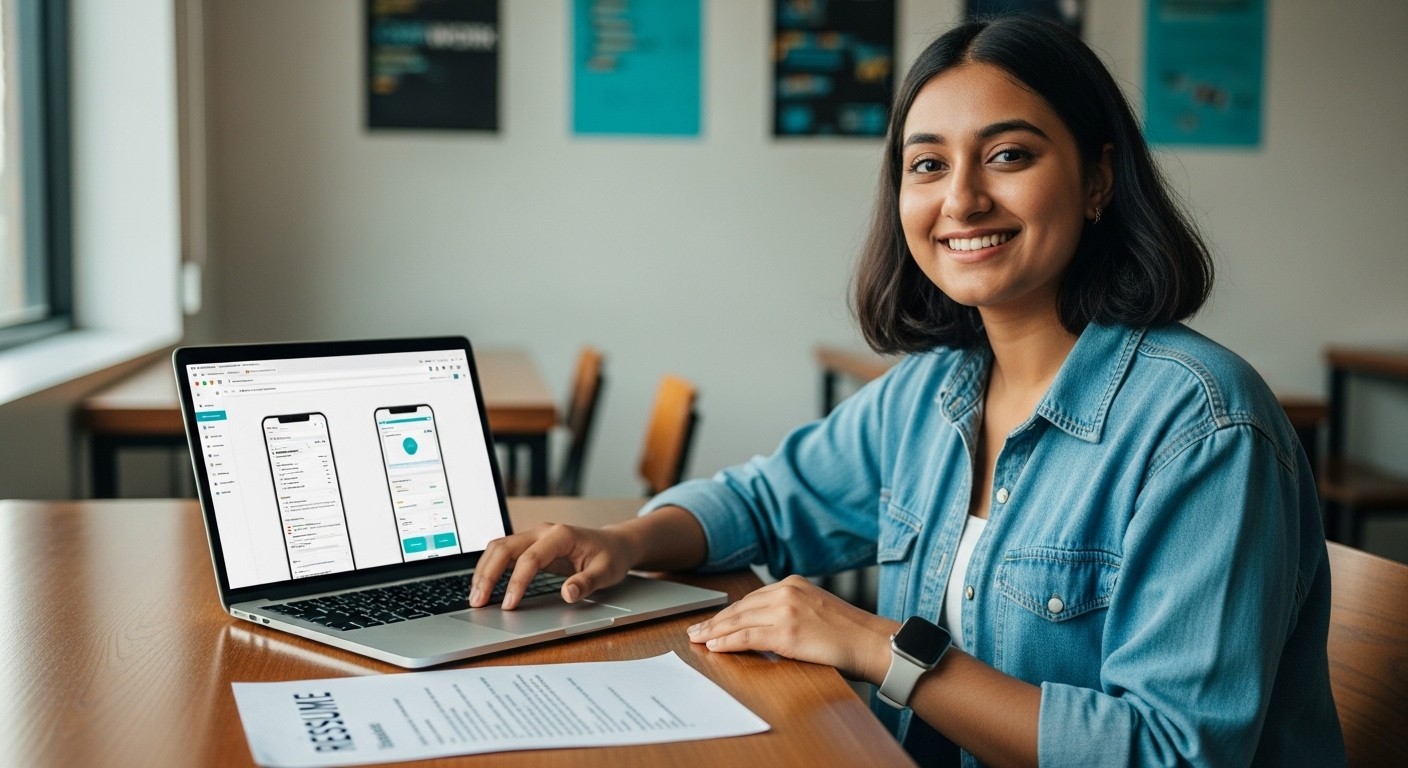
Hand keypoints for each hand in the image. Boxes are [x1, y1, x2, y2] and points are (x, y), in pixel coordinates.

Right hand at [468, 522, 637, 609]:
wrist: (614, 544)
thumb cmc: (611, 557)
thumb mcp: (607, 572)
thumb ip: (587, 583)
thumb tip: (568, 593)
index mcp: (561, 535)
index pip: (531, 558)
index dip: (517, 582)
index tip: (509, 604)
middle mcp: (543, 532)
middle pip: (505, 547)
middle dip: (488, 574)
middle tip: (477, 601)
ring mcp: (534, 537)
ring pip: (499, 548)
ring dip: (484, 571)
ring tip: (475, 597)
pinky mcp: (530, 546)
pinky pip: (504, 554)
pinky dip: (490, 568)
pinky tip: (483, 587)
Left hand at [686, 575, 897, 682]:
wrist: (871, 642)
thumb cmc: (848, 633)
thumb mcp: (815, 609)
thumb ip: (789, 611)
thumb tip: (762, 627)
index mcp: (793, 583)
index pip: (751, 599)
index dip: (728, 612)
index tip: (711, 620)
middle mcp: (786, 591)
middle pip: (740, 608)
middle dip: (714, 621)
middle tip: (694, 630)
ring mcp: (786, 611)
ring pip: (739, 621)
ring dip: (714, 631)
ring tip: (697, 639)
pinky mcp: (786, 633)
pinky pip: (747, 638)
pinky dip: (727, 642)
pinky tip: (714, 647)